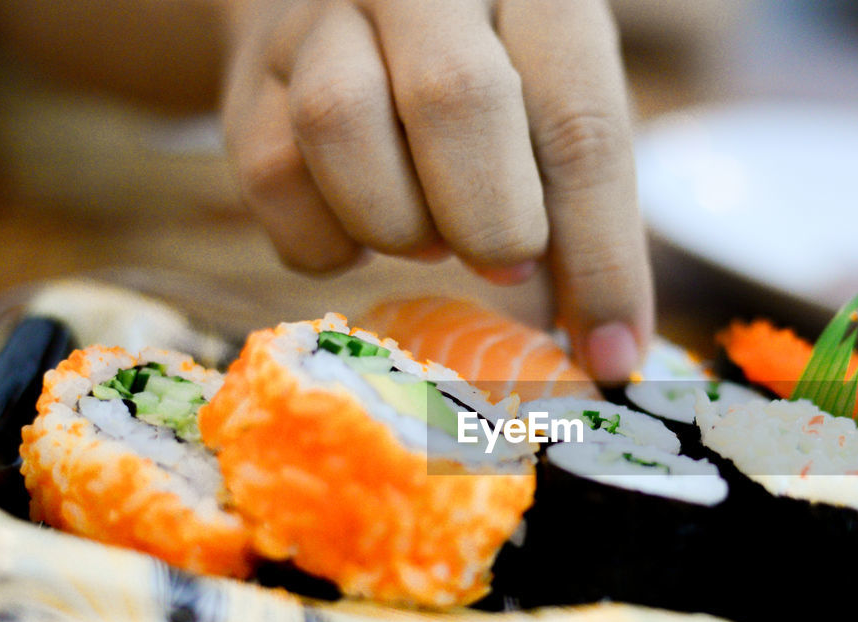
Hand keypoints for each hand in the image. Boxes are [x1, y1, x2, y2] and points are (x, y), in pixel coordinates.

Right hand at [220, 0, 651, 381]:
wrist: (350, 8)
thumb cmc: (491, 79)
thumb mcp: (556, 111)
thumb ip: (585, 214)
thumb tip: (608, 350)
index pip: (580, 124)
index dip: (601, 257)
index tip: (609, 352)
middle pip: (456, 100)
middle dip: (492, 220)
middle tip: (510, 263)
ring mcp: (317, 19)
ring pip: (341, 124)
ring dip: (401, 223)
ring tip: (433, 235)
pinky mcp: (248, 81)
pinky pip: (274, 179)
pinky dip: (329, 241)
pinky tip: (364, 228)